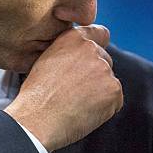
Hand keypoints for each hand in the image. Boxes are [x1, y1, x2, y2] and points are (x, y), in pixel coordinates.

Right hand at [5, 24, 122, 150]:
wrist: (37, 119)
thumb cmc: (36, 96)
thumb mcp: (47, 61)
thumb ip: (69, 53)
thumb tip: (81, 58)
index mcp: (73, 38)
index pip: (100, 33)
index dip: (99, 46)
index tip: (94, 59)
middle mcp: (91, 49)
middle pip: (106, 61)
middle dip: (97, 75)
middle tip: (77, 92)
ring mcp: (104, 68)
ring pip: (110, 82)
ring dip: (100, 93)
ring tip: (76, 104)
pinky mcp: (114, 89)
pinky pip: (115, 100)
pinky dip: (106, 109)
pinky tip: (85, 113)